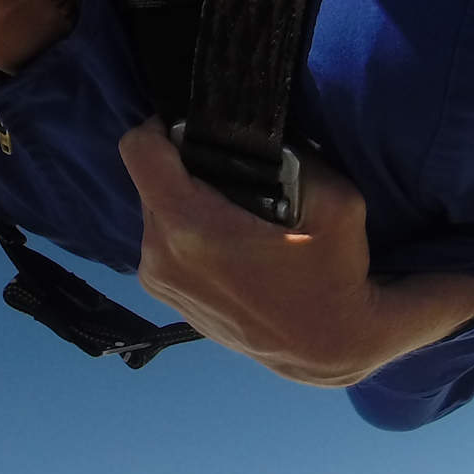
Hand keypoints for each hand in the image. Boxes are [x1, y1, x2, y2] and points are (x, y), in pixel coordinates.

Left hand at [117, 119, 473, 385]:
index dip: (164, 125)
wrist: (330, 348)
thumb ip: (292, 156)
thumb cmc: (334, 271)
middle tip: (231, 168)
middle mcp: (160, 256)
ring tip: (236, 209)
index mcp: (190, 228)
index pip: (139, 148)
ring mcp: (159, 282)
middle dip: (185, 165)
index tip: (195, 125)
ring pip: (157, 210)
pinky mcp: (165, 298)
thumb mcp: (334, 198)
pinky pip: (164, 241)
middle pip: (151, 178)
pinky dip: (188, 231)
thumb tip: (263, 135)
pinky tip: (230, 241)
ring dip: (187, 200)